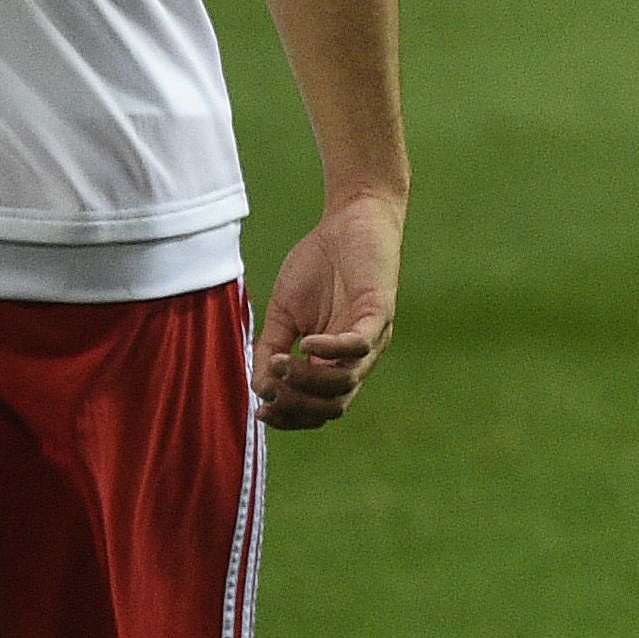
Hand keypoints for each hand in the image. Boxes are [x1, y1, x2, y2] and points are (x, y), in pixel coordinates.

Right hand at [254, 187, 403, 430]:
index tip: (259, 410)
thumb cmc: (317, 267)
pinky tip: (305, 342)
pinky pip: (359, 345)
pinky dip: (330, 350)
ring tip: (279, 361)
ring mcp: (371, 337)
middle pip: (333, 405)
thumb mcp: (283, 314)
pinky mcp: (379, 312)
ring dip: (306, 380)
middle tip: (268, 392)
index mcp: (334, 361)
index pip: (319, 408)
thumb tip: (258, 390)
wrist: (349, 221)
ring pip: (345, 382)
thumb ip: (270, 350)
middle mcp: (356, 357)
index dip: (291, 416)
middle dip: (297, 406)